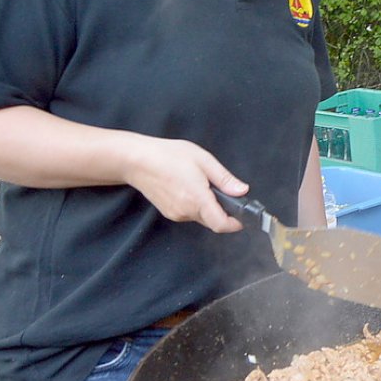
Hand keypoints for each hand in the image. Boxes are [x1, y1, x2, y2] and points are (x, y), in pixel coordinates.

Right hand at [121, 135, 249, 233]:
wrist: (136, 160)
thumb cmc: (169, 156)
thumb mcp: (204, 161)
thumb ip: (225, 179)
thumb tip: (243, 191)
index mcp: (197, 199)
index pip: (221, 225)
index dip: (235, 223)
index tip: (243, 216)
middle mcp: (186, 211)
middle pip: (213, 221)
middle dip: (223, 211)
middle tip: (224, 191)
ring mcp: (176, 214)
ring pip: (201, 218)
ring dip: (208, 207)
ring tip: (202, 184)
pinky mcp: (168, 212)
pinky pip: (190, 214)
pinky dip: (196, 205)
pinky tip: (190, 187)